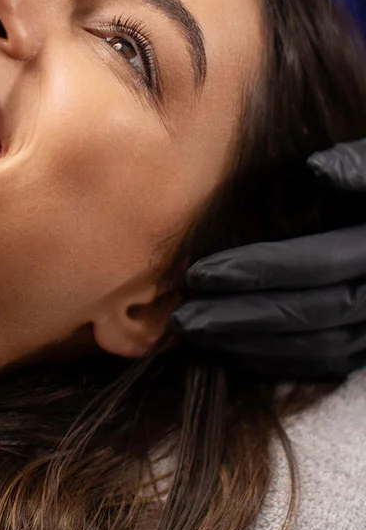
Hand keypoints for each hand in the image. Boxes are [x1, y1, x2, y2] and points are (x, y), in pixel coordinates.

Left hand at [172, 139, 365, 377]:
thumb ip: (358, 167)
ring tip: (196, 334)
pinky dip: (275, 359)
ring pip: (315, 348)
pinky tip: (230, 348)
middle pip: (309, 315)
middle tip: (182, 318)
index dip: (256, 271)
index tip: (198, 274)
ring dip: (250, 344)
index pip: (315, 265)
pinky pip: (324, 363)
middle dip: (239, 318)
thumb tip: (316, 168)